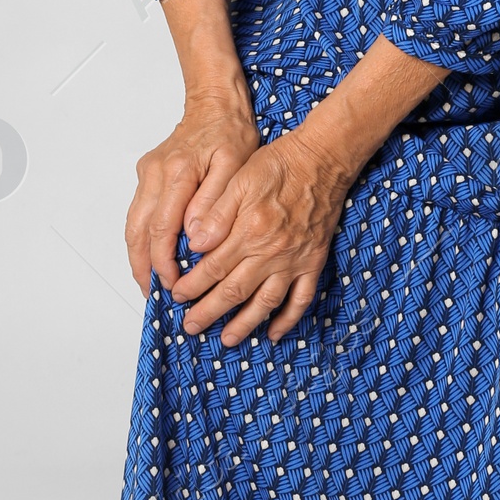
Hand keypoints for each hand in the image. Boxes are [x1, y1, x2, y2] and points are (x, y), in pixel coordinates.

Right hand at [126, 87, 261, 295]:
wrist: (215, 103)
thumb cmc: (230, 132)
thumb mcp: (235, 166)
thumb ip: (214, 203)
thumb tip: (195, 238)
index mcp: (176, 173)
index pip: (162, 229)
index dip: (164, 262)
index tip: (174, 285)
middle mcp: (155, 174)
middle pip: (138, 231)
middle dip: (143, 267)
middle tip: (154, 294)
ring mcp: (147, 175)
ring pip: (133, 224)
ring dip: (138, 256)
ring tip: (149, 284)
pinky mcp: (147, 176)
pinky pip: (139, 214)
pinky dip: (142, 240)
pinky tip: (152, 257)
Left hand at [169, 129, 353, 346]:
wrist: (322, 159)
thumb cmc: (279, 165)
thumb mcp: (239, 180)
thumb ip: (216, 214)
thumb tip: (194, 245)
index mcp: (249, 231)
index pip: (212, 268)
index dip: (192, 285)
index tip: (177, 295)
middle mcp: (272, 252)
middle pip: (234, 292)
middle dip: (208, 312)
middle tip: (190, 327)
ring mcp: (294, 260)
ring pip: (265, 302)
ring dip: (244, 324)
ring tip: (226, 339)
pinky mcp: (313, 262)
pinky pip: (301, 299)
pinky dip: (288, 320)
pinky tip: (274, 333)